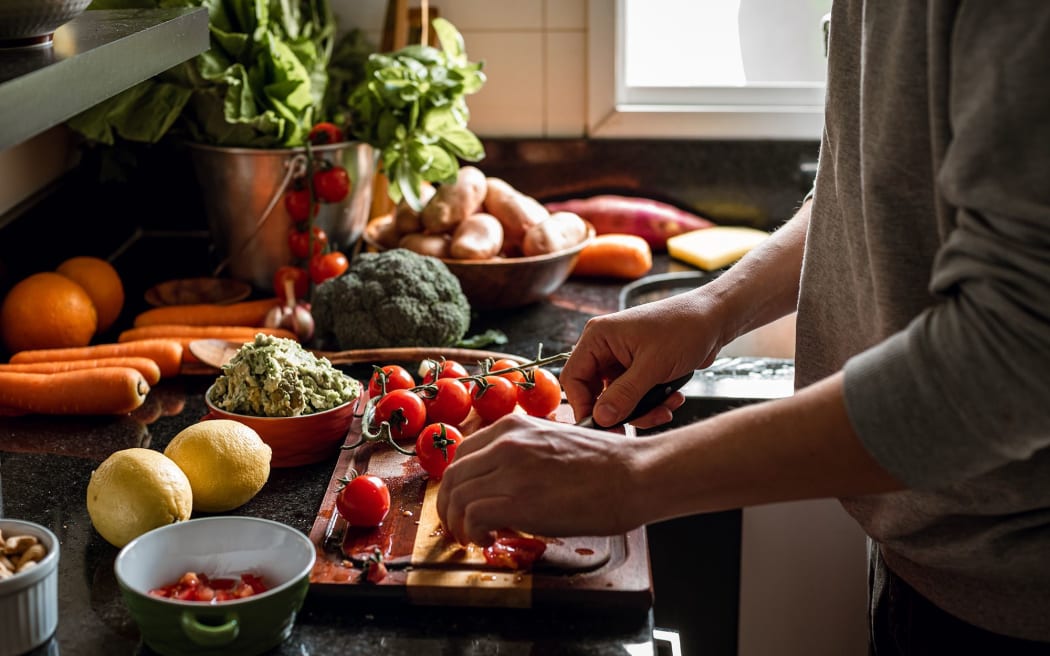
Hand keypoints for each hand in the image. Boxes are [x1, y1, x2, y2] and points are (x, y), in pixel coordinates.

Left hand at [436, 414, 641, 545]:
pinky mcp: (518, 500)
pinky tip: (489, 539)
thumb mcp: (554, 441)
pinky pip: (472, 516)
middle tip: (460, 526)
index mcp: (513, 426)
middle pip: (453, 476)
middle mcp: (506, 442)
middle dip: (450, 506)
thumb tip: (507, 480)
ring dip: (458, 523)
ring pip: (456, 496)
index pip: (463, 453)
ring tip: (474, 537)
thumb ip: (524, 452)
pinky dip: (472, 532)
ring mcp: (510, 470)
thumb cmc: (606, 463)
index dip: (458, 483)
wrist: (634, 474)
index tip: (464, 501)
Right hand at [561, 292, 722, 427]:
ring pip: (618, 399)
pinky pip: (635, 396)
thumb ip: (624, 395)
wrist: (715, 318)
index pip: (574, 378)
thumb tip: (600, 418)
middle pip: (596, 392)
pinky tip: (673, 398)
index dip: (584, 405)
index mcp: (599, 337)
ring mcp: (622, 359)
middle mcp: (606, 347)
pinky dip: (652, 403)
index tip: (602, 426)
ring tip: (666, 408)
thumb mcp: (653, 366)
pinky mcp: (639, 368)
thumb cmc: (685, 327)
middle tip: (637, 425)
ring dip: (642, 410)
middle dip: (620, 411)